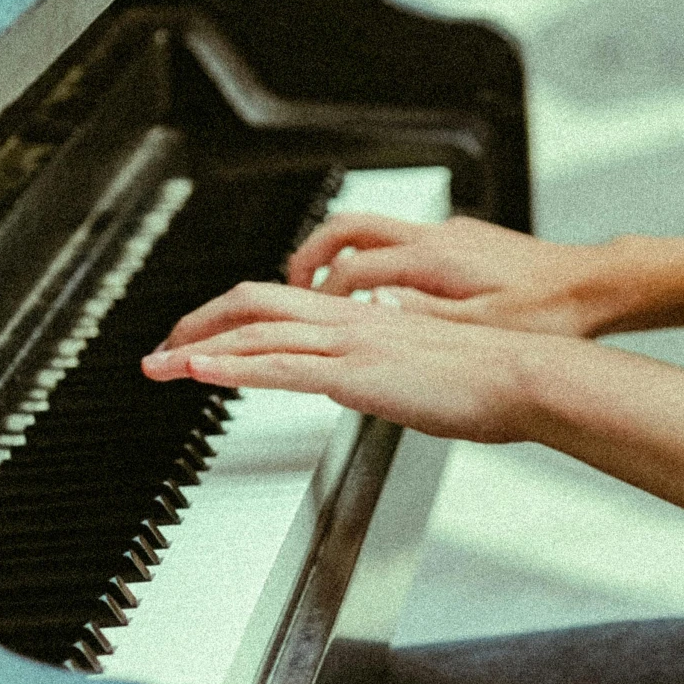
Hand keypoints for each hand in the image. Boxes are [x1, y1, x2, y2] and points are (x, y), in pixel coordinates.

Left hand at [143, 280, 546, 442]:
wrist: (525, 375)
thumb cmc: (490, 379)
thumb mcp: (424, 368)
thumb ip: (388, 369)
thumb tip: (369, 379)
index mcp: (363, 320)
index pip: (281, 307)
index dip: (231, 320)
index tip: (200, 342)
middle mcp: (348, 322)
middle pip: (252, 304)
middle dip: (197, 325)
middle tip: (161, 350)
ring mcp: (349, 344)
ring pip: (255, 331)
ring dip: (198, 347)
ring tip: (158, 363)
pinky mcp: (356, 374)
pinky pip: (279, 364)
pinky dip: (231, 366)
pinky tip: (198, 371)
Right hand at [285, 212, 606, 335]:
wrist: (594, 286)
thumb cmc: (549, 311)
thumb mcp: (481, 329)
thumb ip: (421, 317)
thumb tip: (373, 308)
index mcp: (432, 259)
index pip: (351, 269)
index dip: (320, 296)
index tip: (304, 318)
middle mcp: (435, 237)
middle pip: (347, 229)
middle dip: (308, 256)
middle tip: (291, 285)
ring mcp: (448, 234)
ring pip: (372, 229)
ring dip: (338, 255)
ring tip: (322, 288)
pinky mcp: (463, 241)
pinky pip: (400, 240)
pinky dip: (373, 259)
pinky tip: (379, 289)